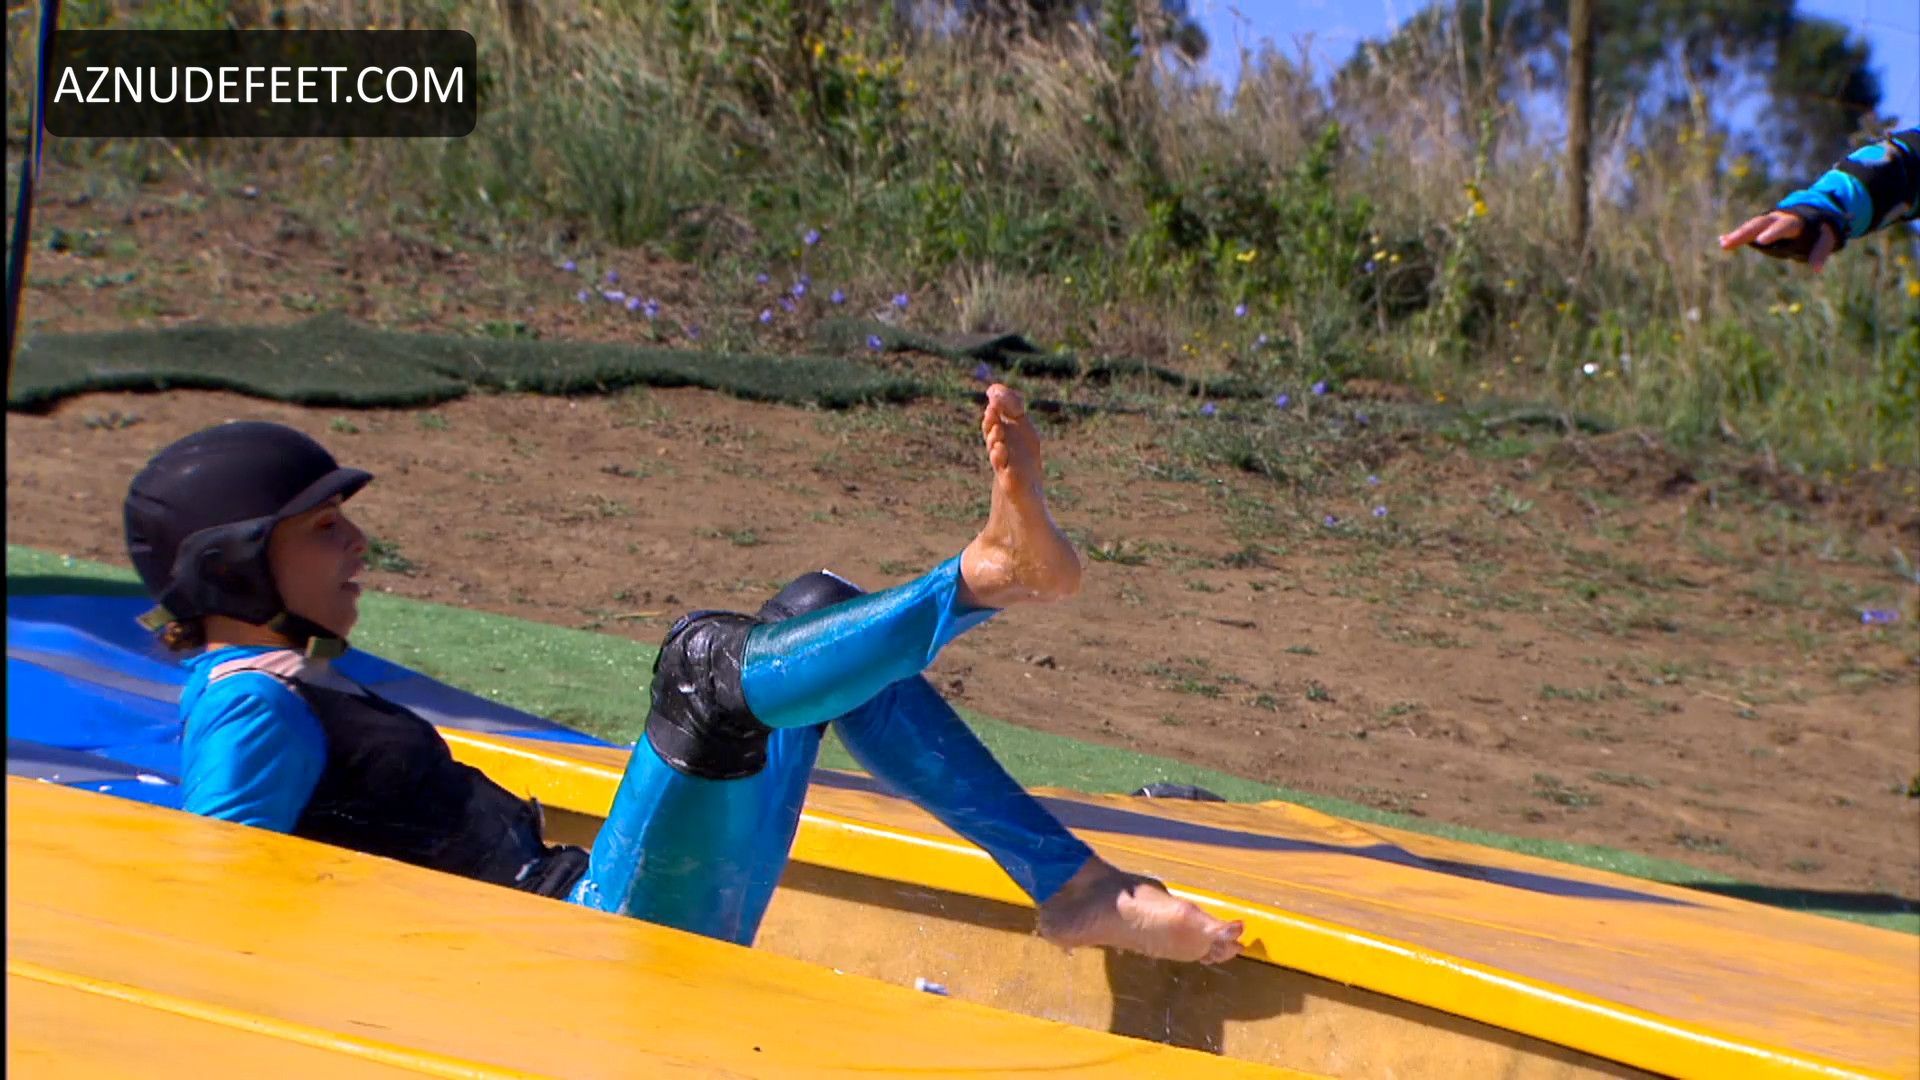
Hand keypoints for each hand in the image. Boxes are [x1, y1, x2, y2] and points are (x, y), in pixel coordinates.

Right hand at [1718, 210, 1837, 271]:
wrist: (1812, 214)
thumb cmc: (1819, 230)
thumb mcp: (1826, 239)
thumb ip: (1821, 252)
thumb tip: (1817, 269)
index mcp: (1794, 221)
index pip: (1783, 227)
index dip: (1773, 233)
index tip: (1761, 241)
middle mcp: (1777, 218)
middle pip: (1758, 224)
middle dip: (1744, 233)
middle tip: (1729, 243)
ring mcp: (1767, 222)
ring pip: (1750, 227)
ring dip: (1736, 235)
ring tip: (1723, 243)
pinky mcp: (1760, 228)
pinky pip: (1747, 231)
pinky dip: (1736, 236)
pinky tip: (1722, 240)